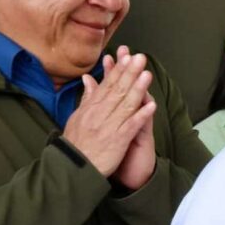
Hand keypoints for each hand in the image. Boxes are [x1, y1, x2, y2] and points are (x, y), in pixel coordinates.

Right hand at [62, 46, 155, 176]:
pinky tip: (151, 105)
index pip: (107, 85)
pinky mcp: (117, 140)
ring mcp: (109, 127)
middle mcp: (99, 114)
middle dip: (130, 73)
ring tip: (147, 75)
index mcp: (91, 108)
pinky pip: (130, 126)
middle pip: (117, 90)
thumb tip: (88, 79)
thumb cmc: (76, 143)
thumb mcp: (77, 118)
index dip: (119, 70)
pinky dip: (141, 115)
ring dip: (137, 89)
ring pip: (125, 104)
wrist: (72, 168)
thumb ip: (86, 98)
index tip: (128, 56)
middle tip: (140, 58)